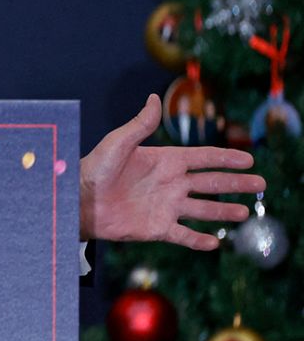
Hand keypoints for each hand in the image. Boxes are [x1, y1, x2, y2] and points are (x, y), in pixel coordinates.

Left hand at [79, 93, 265, 248]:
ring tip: (245, 212)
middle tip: (261, 184)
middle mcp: (170, 184)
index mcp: (164, 161)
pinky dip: (199, 240)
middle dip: (236, 183)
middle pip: (211, 183)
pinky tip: (215, 243)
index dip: (225, 158)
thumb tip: (154, 97)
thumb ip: (140, 124)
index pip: (202, 158)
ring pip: (204, 210)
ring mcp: (166, 207)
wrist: (79, 200)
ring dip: (224, 211)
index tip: (248, 159)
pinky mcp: (157, 228)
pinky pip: (184, 235)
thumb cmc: (95, 168)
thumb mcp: (118, 142)